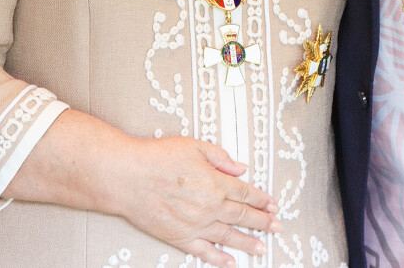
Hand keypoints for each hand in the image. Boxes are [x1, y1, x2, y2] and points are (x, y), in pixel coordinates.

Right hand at [108, 136, 280, 267]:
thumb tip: (242, 168)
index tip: (273, 205)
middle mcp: (210, 206)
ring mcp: (195, 225)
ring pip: (228, 236)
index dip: (262, 199)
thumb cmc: (157, 158)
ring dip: (248, 242)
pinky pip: (204, 251)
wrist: (126, 177)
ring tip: (263, 249)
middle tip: (277, 226)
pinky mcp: (179, 237)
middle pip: (242, 216)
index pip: (246, 193)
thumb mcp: (194, 146)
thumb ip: (221, 157)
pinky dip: (219, 258)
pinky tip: (231, 262)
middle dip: (263, 221)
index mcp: (215, 182)